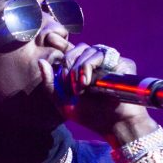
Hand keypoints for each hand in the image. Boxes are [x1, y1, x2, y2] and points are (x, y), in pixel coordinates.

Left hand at [37, 38, 156, 142]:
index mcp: (82, 70)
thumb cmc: (90, 116)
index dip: (60, 43)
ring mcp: (109, 62)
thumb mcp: (62, 103)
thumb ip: (49, 84)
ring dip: (78, 68)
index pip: (70, 51)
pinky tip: (87, 82)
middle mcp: (96, 64)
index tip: (50, 37)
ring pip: (88, 50)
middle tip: (70, 85)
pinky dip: (88, 66)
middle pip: (77, 49)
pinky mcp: (120, 63)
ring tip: (80, 88)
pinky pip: (100, 54)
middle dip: (68, 64)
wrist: (113, 125)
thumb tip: (41, 61)